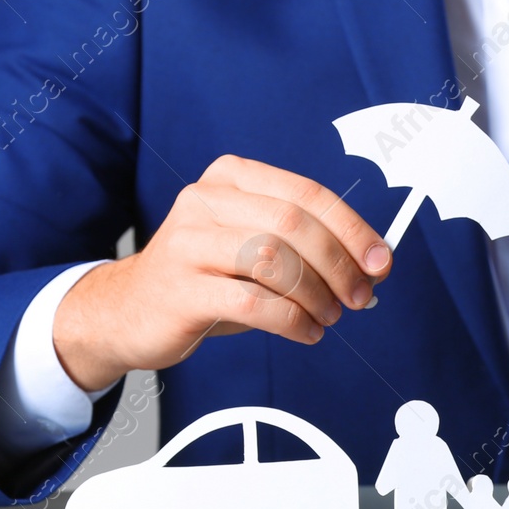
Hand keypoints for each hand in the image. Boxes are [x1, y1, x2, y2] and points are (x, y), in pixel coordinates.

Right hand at [54, 154, 391, 390]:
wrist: (128, 310)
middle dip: (339, 264)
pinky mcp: (180, 288)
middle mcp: (205, 200)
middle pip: (293, 224)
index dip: (352, 228)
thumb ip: (306, 247)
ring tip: (329, 316)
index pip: (307, 194)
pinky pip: (252, 303)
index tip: (380, 260)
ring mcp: (187, 242)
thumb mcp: (253, 247)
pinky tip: (306, 331)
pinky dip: (291, 321)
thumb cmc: (204, 277)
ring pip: (274, 260)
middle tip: (361, 297)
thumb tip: (371, 265)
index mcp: (231, 177)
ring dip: (316, 294)